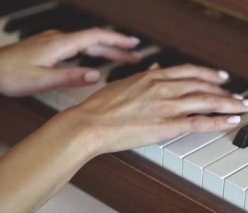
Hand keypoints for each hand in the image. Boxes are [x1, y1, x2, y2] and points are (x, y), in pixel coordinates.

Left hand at [0, 28, 140, 96]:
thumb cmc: (10, 74)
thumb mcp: (42, 80)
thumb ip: (71, 76)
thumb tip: (97, 75)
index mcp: (61, 44)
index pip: (96, 38)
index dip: (117, 40)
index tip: (134, 44)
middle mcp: (59, 39)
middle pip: (95, 40)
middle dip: (118, 47)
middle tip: (135, 54)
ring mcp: (54, 41)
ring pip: (87, 43)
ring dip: (107, 49)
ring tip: (122, 57)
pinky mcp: (49, 46)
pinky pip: (78, 45)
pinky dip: (93, 50)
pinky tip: (95, 57)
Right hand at [62, 64, 247, 153]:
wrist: (90, 123)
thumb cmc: (102, 105)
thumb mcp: (125, 82)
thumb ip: (145, 75)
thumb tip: (157, 67)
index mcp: (154, 76)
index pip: (190, 72)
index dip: (209, 74)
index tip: (221, 77)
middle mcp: (164, 88)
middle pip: (203, 86)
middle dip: (225, 91)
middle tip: (240, 95)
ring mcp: (167, 106)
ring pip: (206, 101)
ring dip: (229, 103)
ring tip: (243, 106)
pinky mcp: (167, 126)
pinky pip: (199, 122)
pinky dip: (219, 120)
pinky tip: (232, 120)